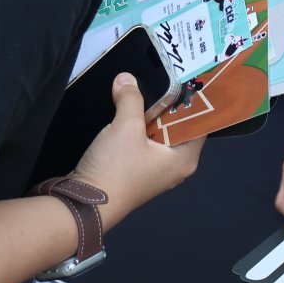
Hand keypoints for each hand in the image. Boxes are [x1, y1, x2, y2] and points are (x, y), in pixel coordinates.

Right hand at [72, 73, 203, 214]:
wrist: (84, 204)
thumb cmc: (115, 171)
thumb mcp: (126, 126)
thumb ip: (130, 98)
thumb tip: (127, 79)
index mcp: (184, 159)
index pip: (199, 123)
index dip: (194, 100)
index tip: (189, 78)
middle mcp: (174, 167)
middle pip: (177, 127)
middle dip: (167, 105)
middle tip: (163, 77)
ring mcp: (154, 171)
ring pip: (157, 134)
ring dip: (148, 116)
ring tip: (143, 90)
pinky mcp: (135, 172)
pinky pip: (142, 144)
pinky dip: (136, 129)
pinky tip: (126, 113)